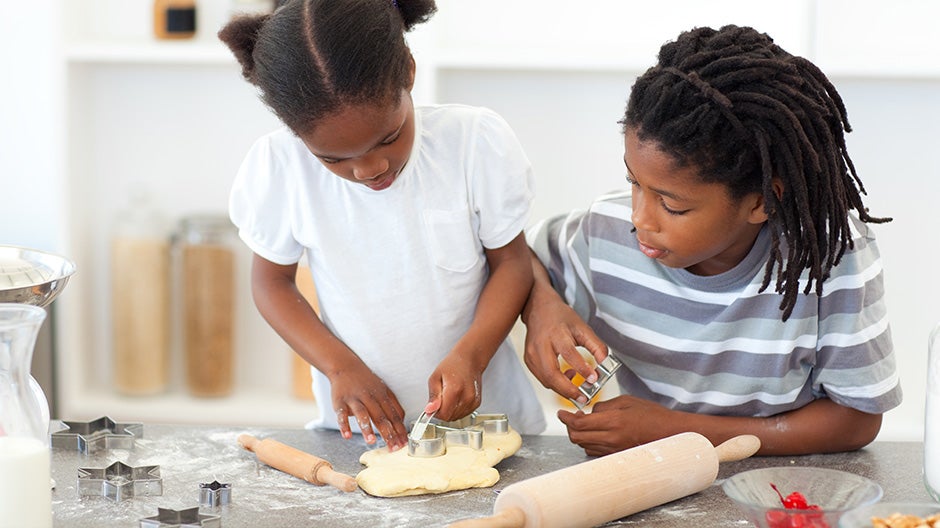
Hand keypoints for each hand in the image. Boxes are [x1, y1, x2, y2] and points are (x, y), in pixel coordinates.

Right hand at [329, 362, 407, 451]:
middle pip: (380, 417)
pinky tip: (347, 436)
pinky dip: (344, 425)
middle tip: (393, 448)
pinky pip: (341, 414)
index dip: (399, 430)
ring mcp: (354, 399)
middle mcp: (369, 397)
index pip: (393, 415)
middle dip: (388, 433)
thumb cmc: (366, 382)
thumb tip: (402, 422)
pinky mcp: (340, 401)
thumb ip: (393, 405)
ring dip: (367, 428)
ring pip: (362, 414)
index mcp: (382, 396)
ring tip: (371, 441)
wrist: (345, 366)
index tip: (403, 443)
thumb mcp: (383, 389)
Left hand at [424, 351, 483, 421]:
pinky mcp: (476, 403)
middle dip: (442, 411)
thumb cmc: (453, 365)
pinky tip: (456, 398)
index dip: (435, 412)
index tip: (433, 406)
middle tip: (441, 397)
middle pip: (450, 417)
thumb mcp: (436, 377)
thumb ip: (433, 396)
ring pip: (456, 417)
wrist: (470, 360)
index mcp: (454, 390)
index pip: (443, 414)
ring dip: (450, 411)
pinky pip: (463, 414)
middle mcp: (466, 397)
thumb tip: (430, 410)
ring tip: (449, 396)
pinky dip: (457, 409)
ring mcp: (473, 401)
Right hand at [523, 289, 609, 404]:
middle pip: (551, 373)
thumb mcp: (583, 327)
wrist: (538, 309)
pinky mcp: (528, 360)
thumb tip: (604, 365)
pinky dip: (555, 384)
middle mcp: (541, 344)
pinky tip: (566, 378)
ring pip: (546, 380)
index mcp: (557, 333)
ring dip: (562, 389)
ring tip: (577, 389)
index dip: (581, 368)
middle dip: (568, 389)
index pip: (568, 353)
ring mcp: (532, 354)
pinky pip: (542, 378)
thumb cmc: (561, 318)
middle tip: (583, 397)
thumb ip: (596, 346)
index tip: (593, 379)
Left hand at [558, 395, 676, 455]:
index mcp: (613, 421)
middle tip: (571, 417)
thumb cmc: (653, 415)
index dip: (566, 418)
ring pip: (584, 445)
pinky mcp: (616, 456)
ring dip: (579, 435)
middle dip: (569, 427)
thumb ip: (604, 405)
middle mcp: (611, 438)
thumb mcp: (627, 401)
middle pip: (576, 437)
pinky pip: (594, 451)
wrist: (670, 432)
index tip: (562, 413)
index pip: (579, 423)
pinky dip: (589, 442)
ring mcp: (613, 450)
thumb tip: (590, 411)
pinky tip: (595, 434)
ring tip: (584, 424)